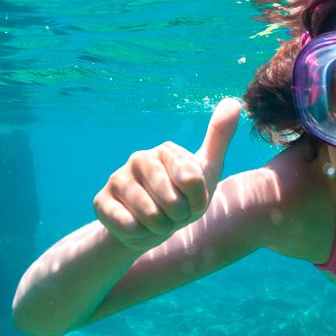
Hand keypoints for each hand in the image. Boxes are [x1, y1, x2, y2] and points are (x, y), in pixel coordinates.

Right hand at [94, 98, 240, 252]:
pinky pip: (129, 225)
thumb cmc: (182, 197)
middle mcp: (139, 158)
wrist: (150, 228)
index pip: (194, 181)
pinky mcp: (101, 201)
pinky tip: (137, 226)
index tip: (192, 201)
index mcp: (166, 150)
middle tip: (174, 214)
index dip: (198, 202)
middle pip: (173, 201)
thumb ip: (219, 137)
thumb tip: (234, 102)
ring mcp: (118, 178)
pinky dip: (140, 234)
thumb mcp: (206, 170)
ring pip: (151, 215)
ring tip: (158, 220)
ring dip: (160, 227)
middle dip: (179, 217)